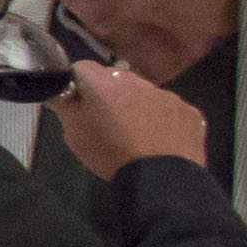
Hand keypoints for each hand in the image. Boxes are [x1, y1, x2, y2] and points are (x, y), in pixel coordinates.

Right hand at [44, 54, 209, 177]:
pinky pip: (170, 110)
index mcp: (105, 84)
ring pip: (145, 94)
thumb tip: (58, 91)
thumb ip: (65, 107)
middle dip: (110, 93)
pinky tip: (160, 141)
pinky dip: (163, 120)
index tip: (77, 101)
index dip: (77, 83)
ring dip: (137, 106)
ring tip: (136, 134)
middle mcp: (137, 82)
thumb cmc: (110, 155)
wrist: (160, 178)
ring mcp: (167, 96)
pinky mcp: (189, 111)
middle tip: (106, 121)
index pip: (83, 68)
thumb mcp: (74, 135)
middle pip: (117, 79)